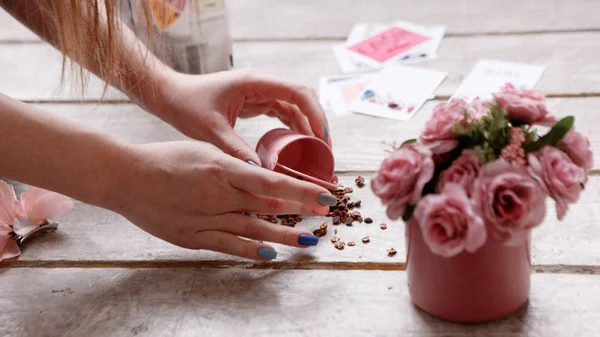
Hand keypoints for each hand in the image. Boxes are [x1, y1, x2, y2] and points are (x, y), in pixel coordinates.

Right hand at [113, 141, 336, 259]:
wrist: (125, 177)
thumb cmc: (164, 159)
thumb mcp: (204, 151)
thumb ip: (234, 165)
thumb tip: (263, 175)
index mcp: (223, 168)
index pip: (274, 181)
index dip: (303, 191)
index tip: (326, 195)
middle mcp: (219, 195)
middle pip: (270, 206)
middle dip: (302, 211)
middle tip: (328, 214)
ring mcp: (206, 219)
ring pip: (256, 230)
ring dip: (286, 236)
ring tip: (310, 240)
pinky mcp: (194, 238)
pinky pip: (229, 245)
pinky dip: (251, 250)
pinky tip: (271, 254)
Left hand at [153, 68, 330, 164]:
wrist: (170, 96)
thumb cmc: (186, 105)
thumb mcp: (211, 130)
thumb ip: (236, 150)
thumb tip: (261, 173)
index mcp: (254, 82)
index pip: (298, 93)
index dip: (316, 114)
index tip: (323, 138)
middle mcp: (261, 84)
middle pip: (302, 99)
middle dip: (318, 123)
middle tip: (326, 151)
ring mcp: (260, 92)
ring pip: (295, 108)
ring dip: (308, 127)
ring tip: (317, 153)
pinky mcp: (256, 102)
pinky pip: (283, 114)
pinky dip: (294, 129)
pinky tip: (299, 146)